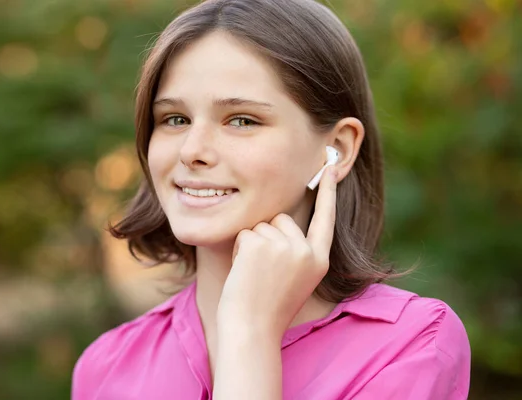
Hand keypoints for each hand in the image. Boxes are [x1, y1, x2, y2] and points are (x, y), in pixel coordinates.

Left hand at [217, 166, 337, 341]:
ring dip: (251, 245)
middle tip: (262, 271)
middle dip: (267, 237)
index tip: (329, 167)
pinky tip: (243, 271)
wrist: (252, 329)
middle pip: (282, 219)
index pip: (325, 219)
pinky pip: (245, 233)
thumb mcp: (295, 278)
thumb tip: (282, 221)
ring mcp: (285, 247)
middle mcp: (307, 251)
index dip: (327, 193)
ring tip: (254, 274)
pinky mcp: (261, 244)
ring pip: (261, 225)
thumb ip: (296, 251)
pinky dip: (238, 250)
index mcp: (319, 261)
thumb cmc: (268, 307)